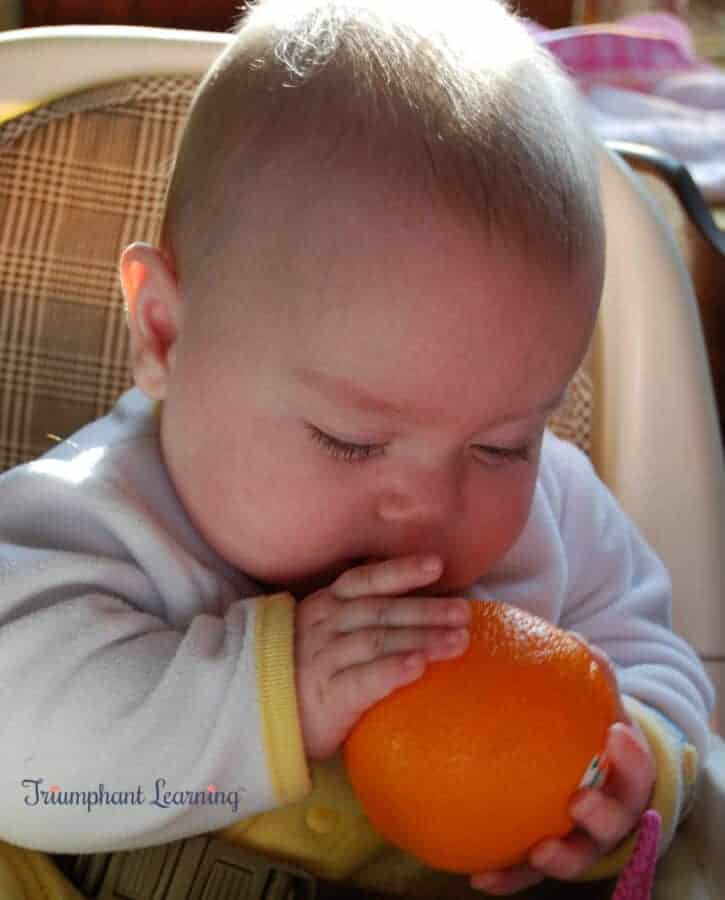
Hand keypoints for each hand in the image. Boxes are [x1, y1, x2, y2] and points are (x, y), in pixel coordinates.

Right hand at [294, 554, 471, 760]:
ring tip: (458, 642)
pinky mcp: (326, 699)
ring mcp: (322, 661)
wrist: (260, 716)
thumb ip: (355, 606)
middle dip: (425, 609)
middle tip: (464, 612)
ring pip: (376, 642)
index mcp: (325, 605)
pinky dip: (390, 671)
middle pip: (380, 611)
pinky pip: (361, 681)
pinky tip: (418, 668)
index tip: (437, 565)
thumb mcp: (321, 627)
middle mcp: (323, 627)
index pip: (365, 580)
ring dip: (420, 638)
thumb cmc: (303, 668)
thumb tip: (405, 583)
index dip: (400, 571)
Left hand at [470, 643, 656, 894]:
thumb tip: (578, 640)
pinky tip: (479, 877)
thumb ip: (591, 677)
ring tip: (538, 850)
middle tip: (579, 799)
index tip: (615, 735)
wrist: (588, 777)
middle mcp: (611, 815)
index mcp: (625, 777)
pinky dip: (507, 878)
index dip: (632, 758)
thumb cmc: (587, 735)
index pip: (638, 769)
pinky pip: (526, 874)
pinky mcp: (548, 860)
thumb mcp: (595, 708)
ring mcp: (582, 843)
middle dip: (602, 814)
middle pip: (615, 822)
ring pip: (577, 857)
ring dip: (561, 857)